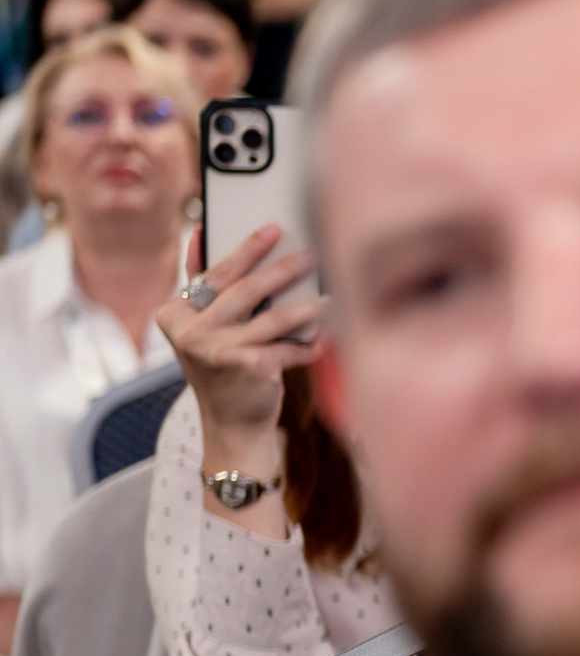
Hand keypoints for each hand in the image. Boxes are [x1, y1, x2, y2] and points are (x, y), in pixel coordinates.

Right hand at [156, 224, 322, 468]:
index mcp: (174, 315)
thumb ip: (211, 295)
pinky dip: (309, 345)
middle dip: (282, 269)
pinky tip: (324, 342)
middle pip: (245, 289)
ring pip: (274, 316)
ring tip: (329, 298)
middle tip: (309, 254)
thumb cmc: (226, 373)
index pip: (213, 274)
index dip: (243, 250)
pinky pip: (289, 346)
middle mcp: (189, 331)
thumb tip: (216, 241)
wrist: (232, 427)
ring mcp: (216, 349)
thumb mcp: (207, 333)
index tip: (269, 229)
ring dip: (308, 307)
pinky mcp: (246, 366)